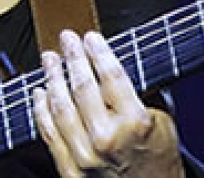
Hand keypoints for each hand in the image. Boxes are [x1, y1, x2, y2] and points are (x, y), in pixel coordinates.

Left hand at [32, 31, 182, 176]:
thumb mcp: (163, 120)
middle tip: (67, 40)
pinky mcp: (70, 170)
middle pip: (82, 87)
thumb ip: (139, 92)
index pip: (111, 76)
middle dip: (73, 58)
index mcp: (135, 122)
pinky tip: (40, 92)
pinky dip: (41, 110)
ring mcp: (85, 157)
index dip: (98, 52)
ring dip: (53, 78)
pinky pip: (49, 134)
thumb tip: (111, 62)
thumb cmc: (158, 158)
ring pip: (60, 108)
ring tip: (50, 60)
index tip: (90, 38)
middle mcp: (107, 139)